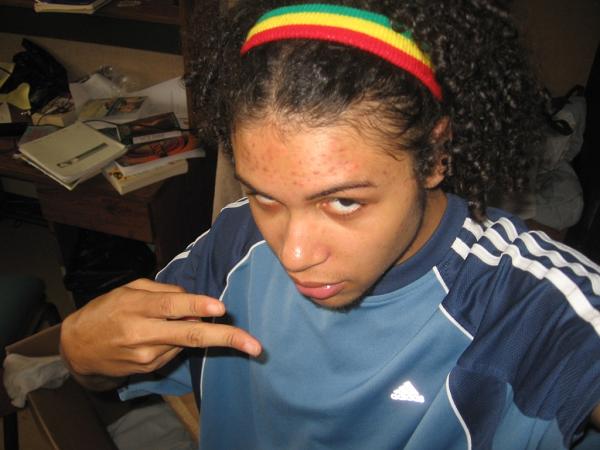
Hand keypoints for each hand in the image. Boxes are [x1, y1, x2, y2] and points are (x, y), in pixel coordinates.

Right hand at [60, 278, 261, 377]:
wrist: (78, 348)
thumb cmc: (107, 311)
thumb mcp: (130, 289)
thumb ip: (163, 293)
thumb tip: (195, 301)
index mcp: (136, 307)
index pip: (172, 305)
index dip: (198, 305)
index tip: (221, 307)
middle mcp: (143, 334)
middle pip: (190, 335)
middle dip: (227, 339)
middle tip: (255, 346)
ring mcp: (147, 356)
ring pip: (187, 340)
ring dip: (197, 330)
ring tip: (174, 321)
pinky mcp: (150, 368)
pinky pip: (176, 350)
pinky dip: (179, 340)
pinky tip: (162, 334)